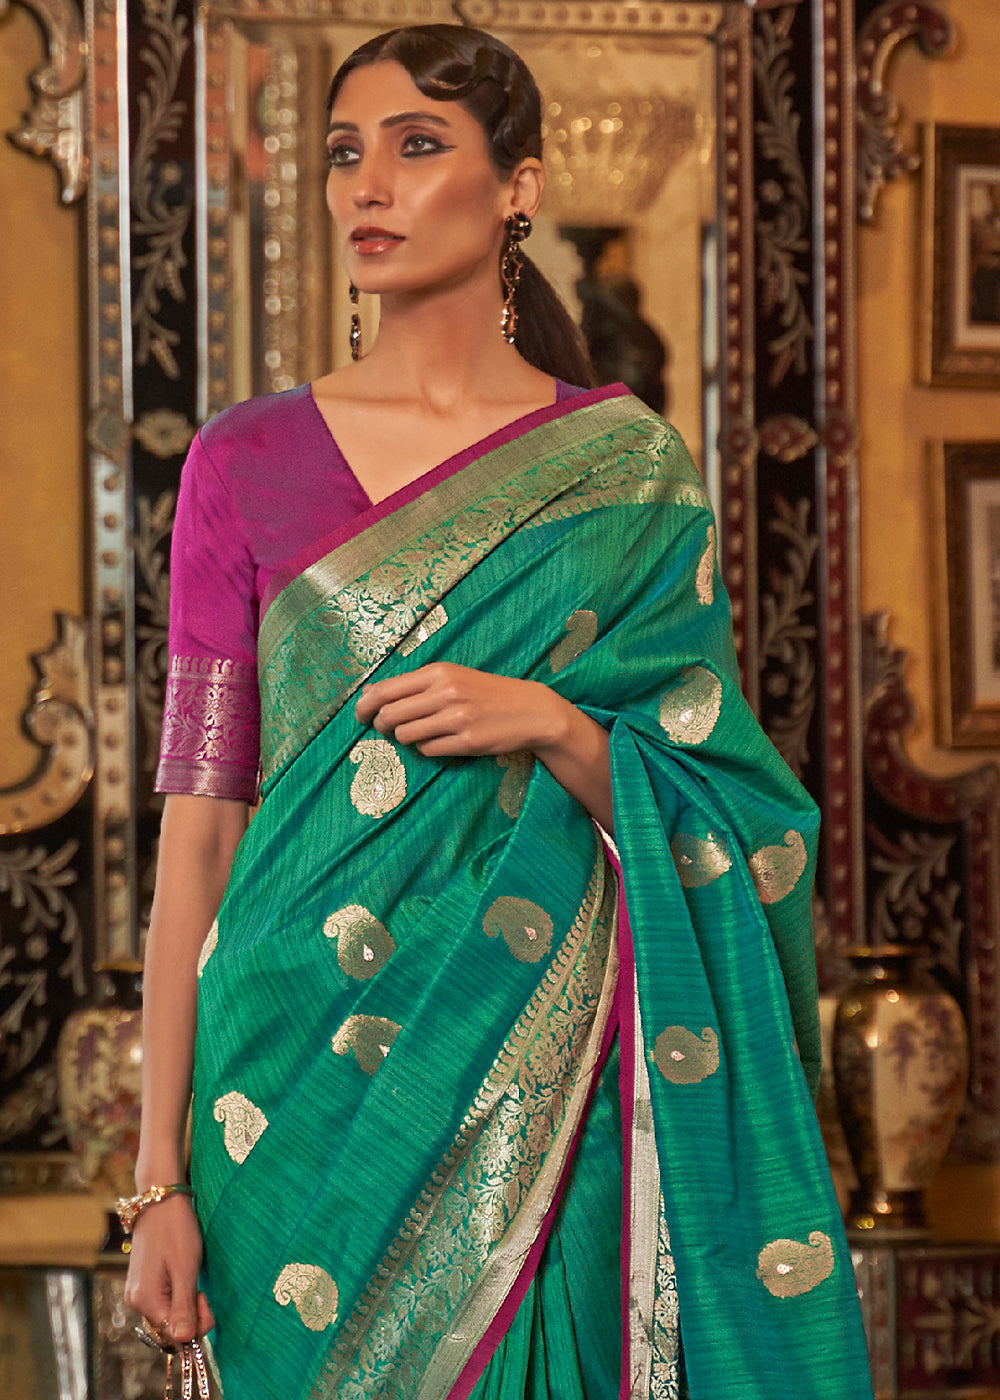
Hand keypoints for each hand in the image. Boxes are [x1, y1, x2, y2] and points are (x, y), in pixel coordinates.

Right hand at [123, 1194, 214, 1344]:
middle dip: (191, 1315)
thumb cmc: (176, 1230)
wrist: (160, 1199)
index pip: (173, 1336)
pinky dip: (177, 1295)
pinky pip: (162, 1302)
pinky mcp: (142, 1282)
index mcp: (145, 1300)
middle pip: (168, 1328)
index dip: (195, 1325)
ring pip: (167, 1315)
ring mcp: (137, 1292)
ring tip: (190, 1276)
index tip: (205, 1299)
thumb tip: (183, 1341)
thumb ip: (184, 1307)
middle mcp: (136, 1301)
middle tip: (200, 1287)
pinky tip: (182, 1276)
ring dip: (185, 1304)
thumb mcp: (186, 1268)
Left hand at [354, 663, 567, 757]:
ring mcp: (456, 718)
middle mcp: (445, 693)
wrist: (529, 710)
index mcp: (438, 673)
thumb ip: (413, 685)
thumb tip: (370, 692)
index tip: (360, 716)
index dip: (364, 706)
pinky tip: (440, 741)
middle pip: (390, 715)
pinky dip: (427, 749)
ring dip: (405, 738)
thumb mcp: (451, 678)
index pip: (385, 690)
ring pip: (405, 735)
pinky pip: (427, 750)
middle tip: (387, 729)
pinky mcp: (467, 742)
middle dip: (382, 726)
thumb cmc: (485, 693)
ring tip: (420, 733)